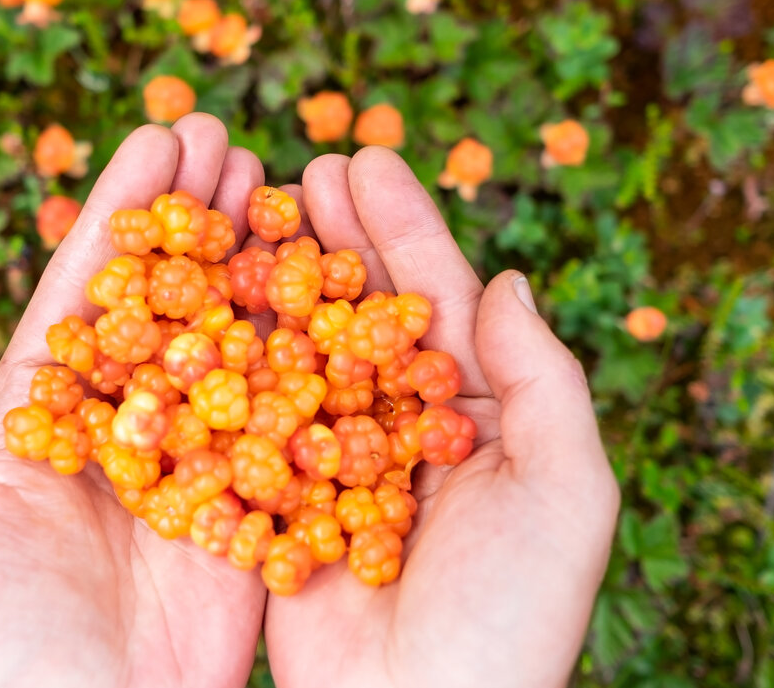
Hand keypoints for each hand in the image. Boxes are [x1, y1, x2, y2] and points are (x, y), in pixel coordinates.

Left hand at [0, 115, 267, 687]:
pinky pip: (292, 411)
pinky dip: (315, 347)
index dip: (123, 213)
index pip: (91, 289)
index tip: (160, 137)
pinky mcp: (263, 500)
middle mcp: (132, 424)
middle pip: (171, 296)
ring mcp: (203, 457)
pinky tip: (336, 282)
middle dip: (199, 216)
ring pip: (236, 337)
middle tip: (229, 139)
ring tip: (281, 181)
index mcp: (53, 416)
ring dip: (257, 259)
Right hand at [263, 147, 620, 687]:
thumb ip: (545, 382)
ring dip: (280, 284)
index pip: (437, 301)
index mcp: (476, 418)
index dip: (405, 228)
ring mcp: (335, 463)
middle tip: (299, 169)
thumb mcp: (566, 492)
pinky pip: (254, 418)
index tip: (364, 158)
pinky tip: (206, 304)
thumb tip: (507, 278)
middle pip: (363, 312)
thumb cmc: (511, 615)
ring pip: (304, 352)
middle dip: (336, 238)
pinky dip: (232, 360)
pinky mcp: (277, 504)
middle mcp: (403, 429)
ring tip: (250, 213)